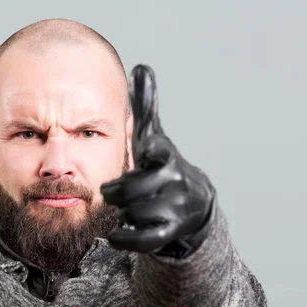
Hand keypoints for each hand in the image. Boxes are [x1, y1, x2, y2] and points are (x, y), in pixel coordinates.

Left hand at [101, 65, 213, 255]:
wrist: (194, 204)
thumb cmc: (163, 166)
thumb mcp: (155, 137)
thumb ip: (146, 106)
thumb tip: (140, 67)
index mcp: (166, 155)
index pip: (160, 151)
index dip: (152, 151)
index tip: (147, 151)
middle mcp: (174, 180)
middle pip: (133, 189)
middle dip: (117, 192)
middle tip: (113, 191)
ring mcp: (175, 207)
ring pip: (134, 213)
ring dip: (124, 212)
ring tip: (128, 208)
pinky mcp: (171, 231)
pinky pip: (144, 239)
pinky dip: (126, 239)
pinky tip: (115, 235)